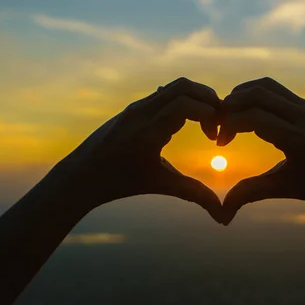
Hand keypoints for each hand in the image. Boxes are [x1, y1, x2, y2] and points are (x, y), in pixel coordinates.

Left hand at [54, 77, 223, 222]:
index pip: (186, 104)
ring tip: (207, 122)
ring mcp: (136, 106)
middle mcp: (141, 113)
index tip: (215, 138)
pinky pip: (165, 92)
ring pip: (175, 86)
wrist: (80, 175)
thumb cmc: (121, 183)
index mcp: (148, 132)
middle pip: (185, 87)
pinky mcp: (134, 106)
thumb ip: (194, 195)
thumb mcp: (161, 186)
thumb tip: (224, 218)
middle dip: (210, 100)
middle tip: (219, 123)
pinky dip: (184, 99)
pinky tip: (189, 122)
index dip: (210, 115)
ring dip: (197, 98)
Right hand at [218, 77, 304, 223]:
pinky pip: (277, 90)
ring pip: (266, 86)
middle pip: (256, 94)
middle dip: (229, 106)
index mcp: (299, 139)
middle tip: (217, 125)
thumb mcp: (286, 188)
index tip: (219, 142)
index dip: (228, 125)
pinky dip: (256, 95)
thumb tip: (222, 213)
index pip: (253, 117)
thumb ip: (252, 193)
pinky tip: (247, 114)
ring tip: (228, 116)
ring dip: (241, 95)